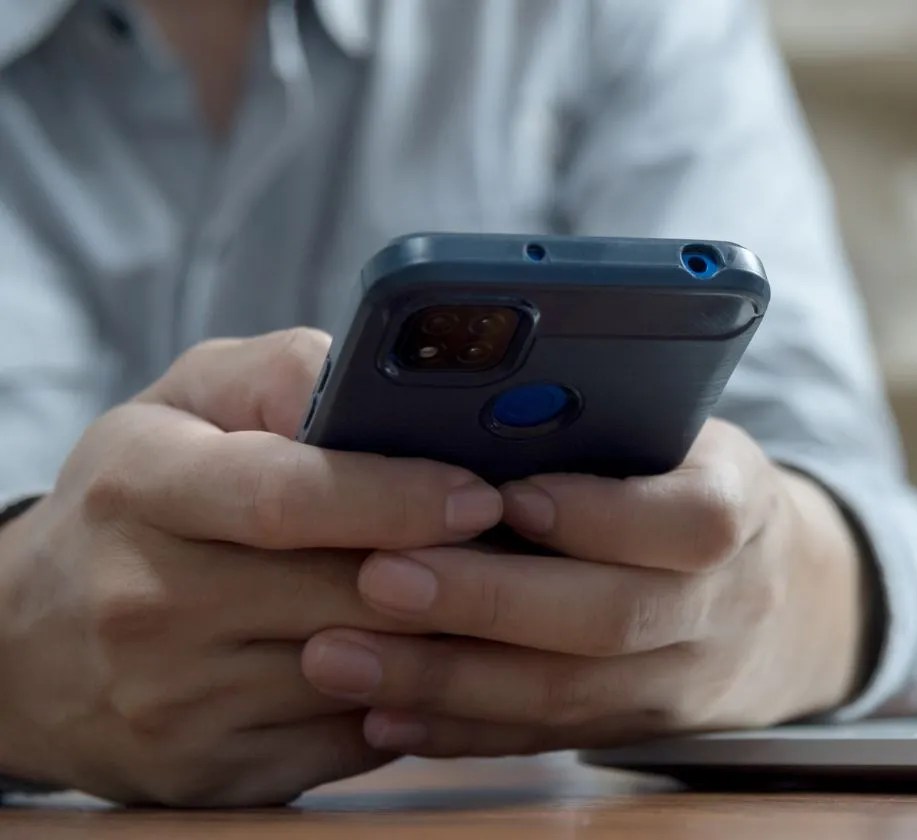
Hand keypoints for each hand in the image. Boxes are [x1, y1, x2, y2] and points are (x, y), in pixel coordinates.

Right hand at [0, 329, 504, 805]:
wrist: (27, 648)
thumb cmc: (137, 500)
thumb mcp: (185, 404)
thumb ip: (283, 376)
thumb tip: (379, 380)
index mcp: (141, 485)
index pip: (284, 496)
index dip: (399, 496)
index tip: (482, 493)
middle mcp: (145, 600)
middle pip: (346, 592)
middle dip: (453, 571)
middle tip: (520, 547)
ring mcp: (174, 701)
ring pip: (365, 672)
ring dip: (447, 640)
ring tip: (492, 600)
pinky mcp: (211, 774)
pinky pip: (354, 740)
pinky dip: (411, 704)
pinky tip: (432, 663)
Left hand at [300, 421, 870, 755]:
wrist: (776, 603)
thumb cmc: (690, 485)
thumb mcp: (679, 433)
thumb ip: (598, 422)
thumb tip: (464, 397)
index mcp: (738, 503)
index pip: (691, 520)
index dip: (598, 513)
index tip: (503, 494)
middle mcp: (723, 603)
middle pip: (611, 618)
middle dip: (486, 602)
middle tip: (378, 578)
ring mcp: (684, 679)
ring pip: (566, 695)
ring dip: (446, 679)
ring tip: (338, 655)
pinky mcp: (636, 729)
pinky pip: (543, 738)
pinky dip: (458, 730)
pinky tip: (380, 713)